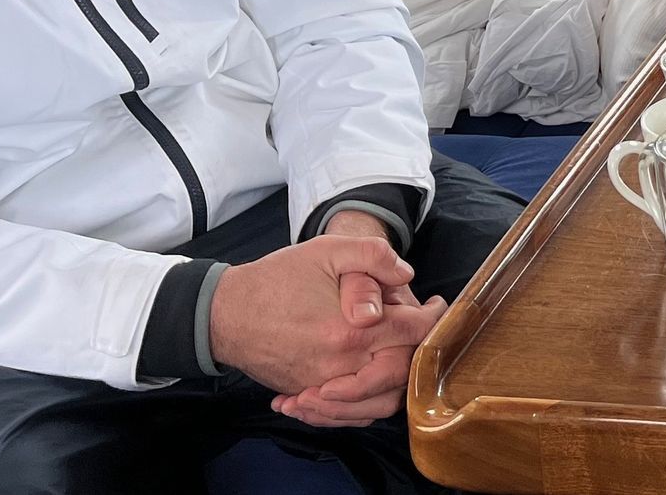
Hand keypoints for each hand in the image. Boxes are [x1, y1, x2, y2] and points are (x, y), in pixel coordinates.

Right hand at [270, 209, 445, 427]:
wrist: (227, 312)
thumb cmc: (277, 278)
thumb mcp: (326, 251)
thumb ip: (371, 255)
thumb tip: (406, 274)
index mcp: (351, 330)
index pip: (411, 333)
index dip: (433, 318)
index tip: (438, 306)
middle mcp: (340, 365)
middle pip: (400, 373)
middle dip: (418, 352)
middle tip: (423, 330)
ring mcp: (322, 385)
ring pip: (376, 402)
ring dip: (396, 383)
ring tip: (401, 355)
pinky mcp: (306, 393)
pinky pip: (346, 413)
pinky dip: (364, 403)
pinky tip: (368, 381)